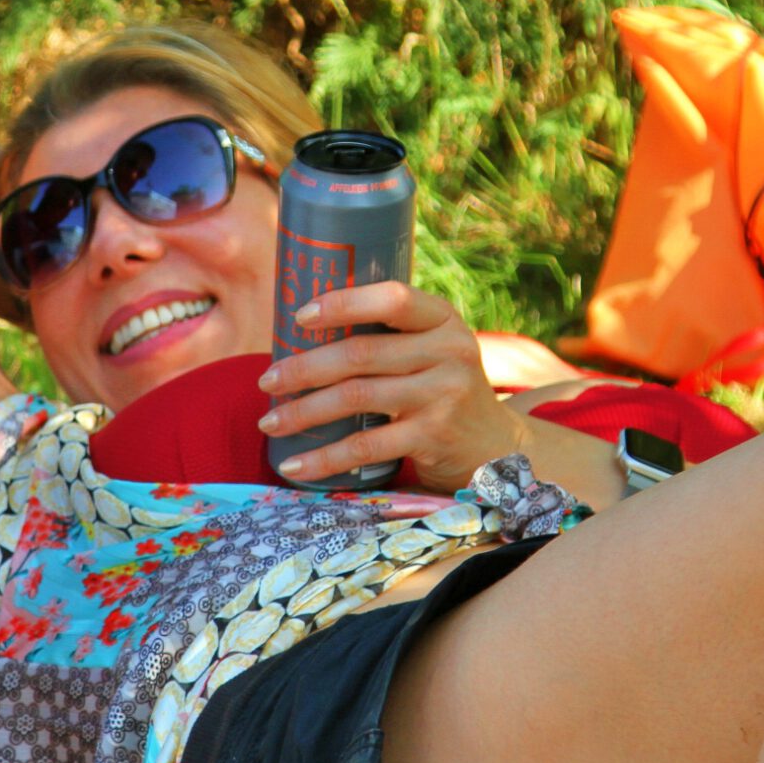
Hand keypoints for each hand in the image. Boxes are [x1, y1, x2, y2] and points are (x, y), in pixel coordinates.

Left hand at [255, 282, 530, 493]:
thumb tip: (303, 332)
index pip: (393, 298)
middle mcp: (449, 351)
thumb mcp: (433, 351)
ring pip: (356, 397)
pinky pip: (366, 446)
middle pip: (361, 353)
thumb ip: (391, 337)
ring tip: (270, 422)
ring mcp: (443, 395)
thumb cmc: (443, 390)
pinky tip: (295, 464)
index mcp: (443, 319)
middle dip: (304, 367)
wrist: (496, 448)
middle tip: (267, 381)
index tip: (298, 316)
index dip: (344, 303)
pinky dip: (324, 457)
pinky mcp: (433, 436)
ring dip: (304, 412)